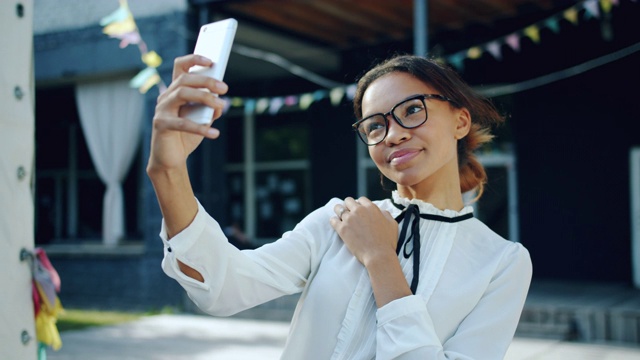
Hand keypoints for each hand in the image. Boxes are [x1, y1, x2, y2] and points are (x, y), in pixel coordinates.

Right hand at [147, 54, 228, 172]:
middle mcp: (166, 97)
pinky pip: (181, 123)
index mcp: (175, 91)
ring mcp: (162, 110)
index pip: (180, 67)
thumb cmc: (186, 137)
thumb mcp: (203, 120)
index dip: (194, 60)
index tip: (211, 61)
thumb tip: (220, 102)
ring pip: (182, 94)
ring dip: (204, 97)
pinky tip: (214, 133)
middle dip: (206, 81)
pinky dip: (200, 128)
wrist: (171, 159)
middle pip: (185, 79)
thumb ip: (210, 109)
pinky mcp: (161, 125)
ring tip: (220, 105)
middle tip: (224, 88)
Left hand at [329, 197, 397, 266]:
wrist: (379, 255)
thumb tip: (381, 211)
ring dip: (339, 212)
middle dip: (348, 206)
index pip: (361, 199)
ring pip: (338, 208)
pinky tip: (337, 225)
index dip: (360, 205)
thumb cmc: (387, 241)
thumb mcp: (392, 224)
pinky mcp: (342, 229)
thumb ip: (385, 214)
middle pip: (348, 201)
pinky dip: (334, 221)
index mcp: (371, 207)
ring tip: (341, 218)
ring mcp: (349, 219)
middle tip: (350, 214)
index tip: (359, 211)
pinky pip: (333, 220)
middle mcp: (359, 210)